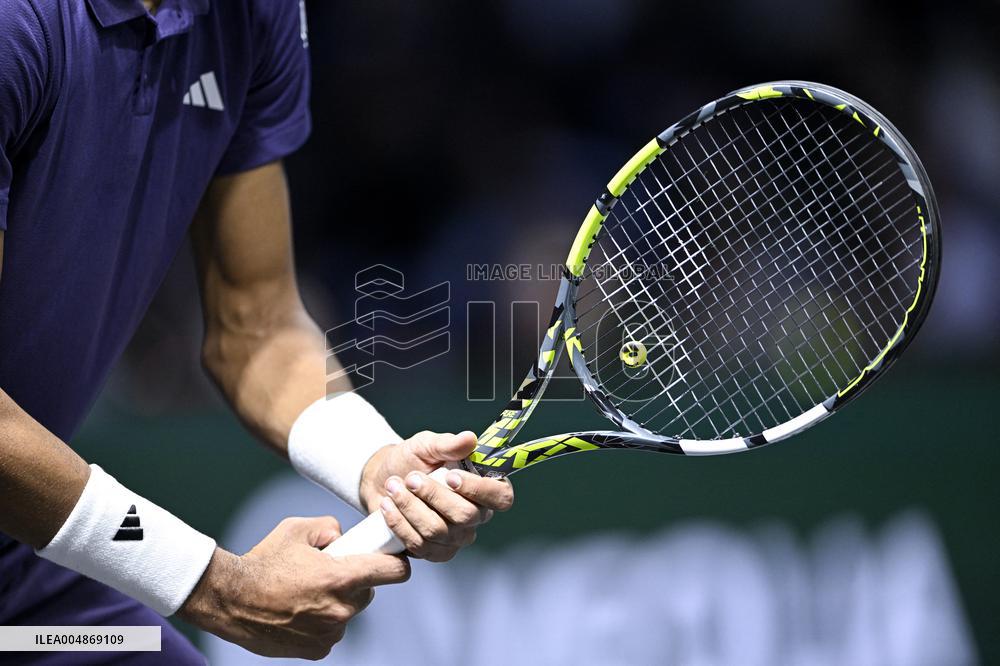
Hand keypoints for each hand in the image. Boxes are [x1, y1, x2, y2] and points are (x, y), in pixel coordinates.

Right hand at [178, 516, 409, 659]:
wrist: (229, 599)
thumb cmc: (263, 561)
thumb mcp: (298, 528)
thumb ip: (330, 527)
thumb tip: (344, 538)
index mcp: (343, 577)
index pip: (395, 572)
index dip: (397, 562)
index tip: (392, 558)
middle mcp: (342, 608)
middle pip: (369, 591)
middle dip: (356, 580)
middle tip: (329, 572)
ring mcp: (330, 632)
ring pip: (349, 612)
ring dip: (337, 602)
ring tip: (306, 592)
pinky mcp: (317, 650)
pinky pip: (331, 630)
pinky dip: (322, 621)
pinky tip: (299, 610)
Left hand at [359, 430, 514, 561]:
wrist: (382, 480)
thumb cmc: (411, 461)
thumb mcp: (426, 445)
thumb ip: (448, 444)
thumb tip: (470, 439)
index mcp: (484, 487)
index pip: (501, 497)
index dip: (480, 490)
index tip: (451, 477)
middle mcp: (476, 516)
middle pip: (465, 516)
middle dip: (433, 495)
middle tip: (411, 478)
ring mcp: (456, 538)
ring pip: (438, 530)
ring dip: (410, 507)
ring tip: (393, 486)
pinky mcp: (434, 552)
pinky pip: (419, 545)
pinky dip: (400, 524)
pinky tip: (388, 506)